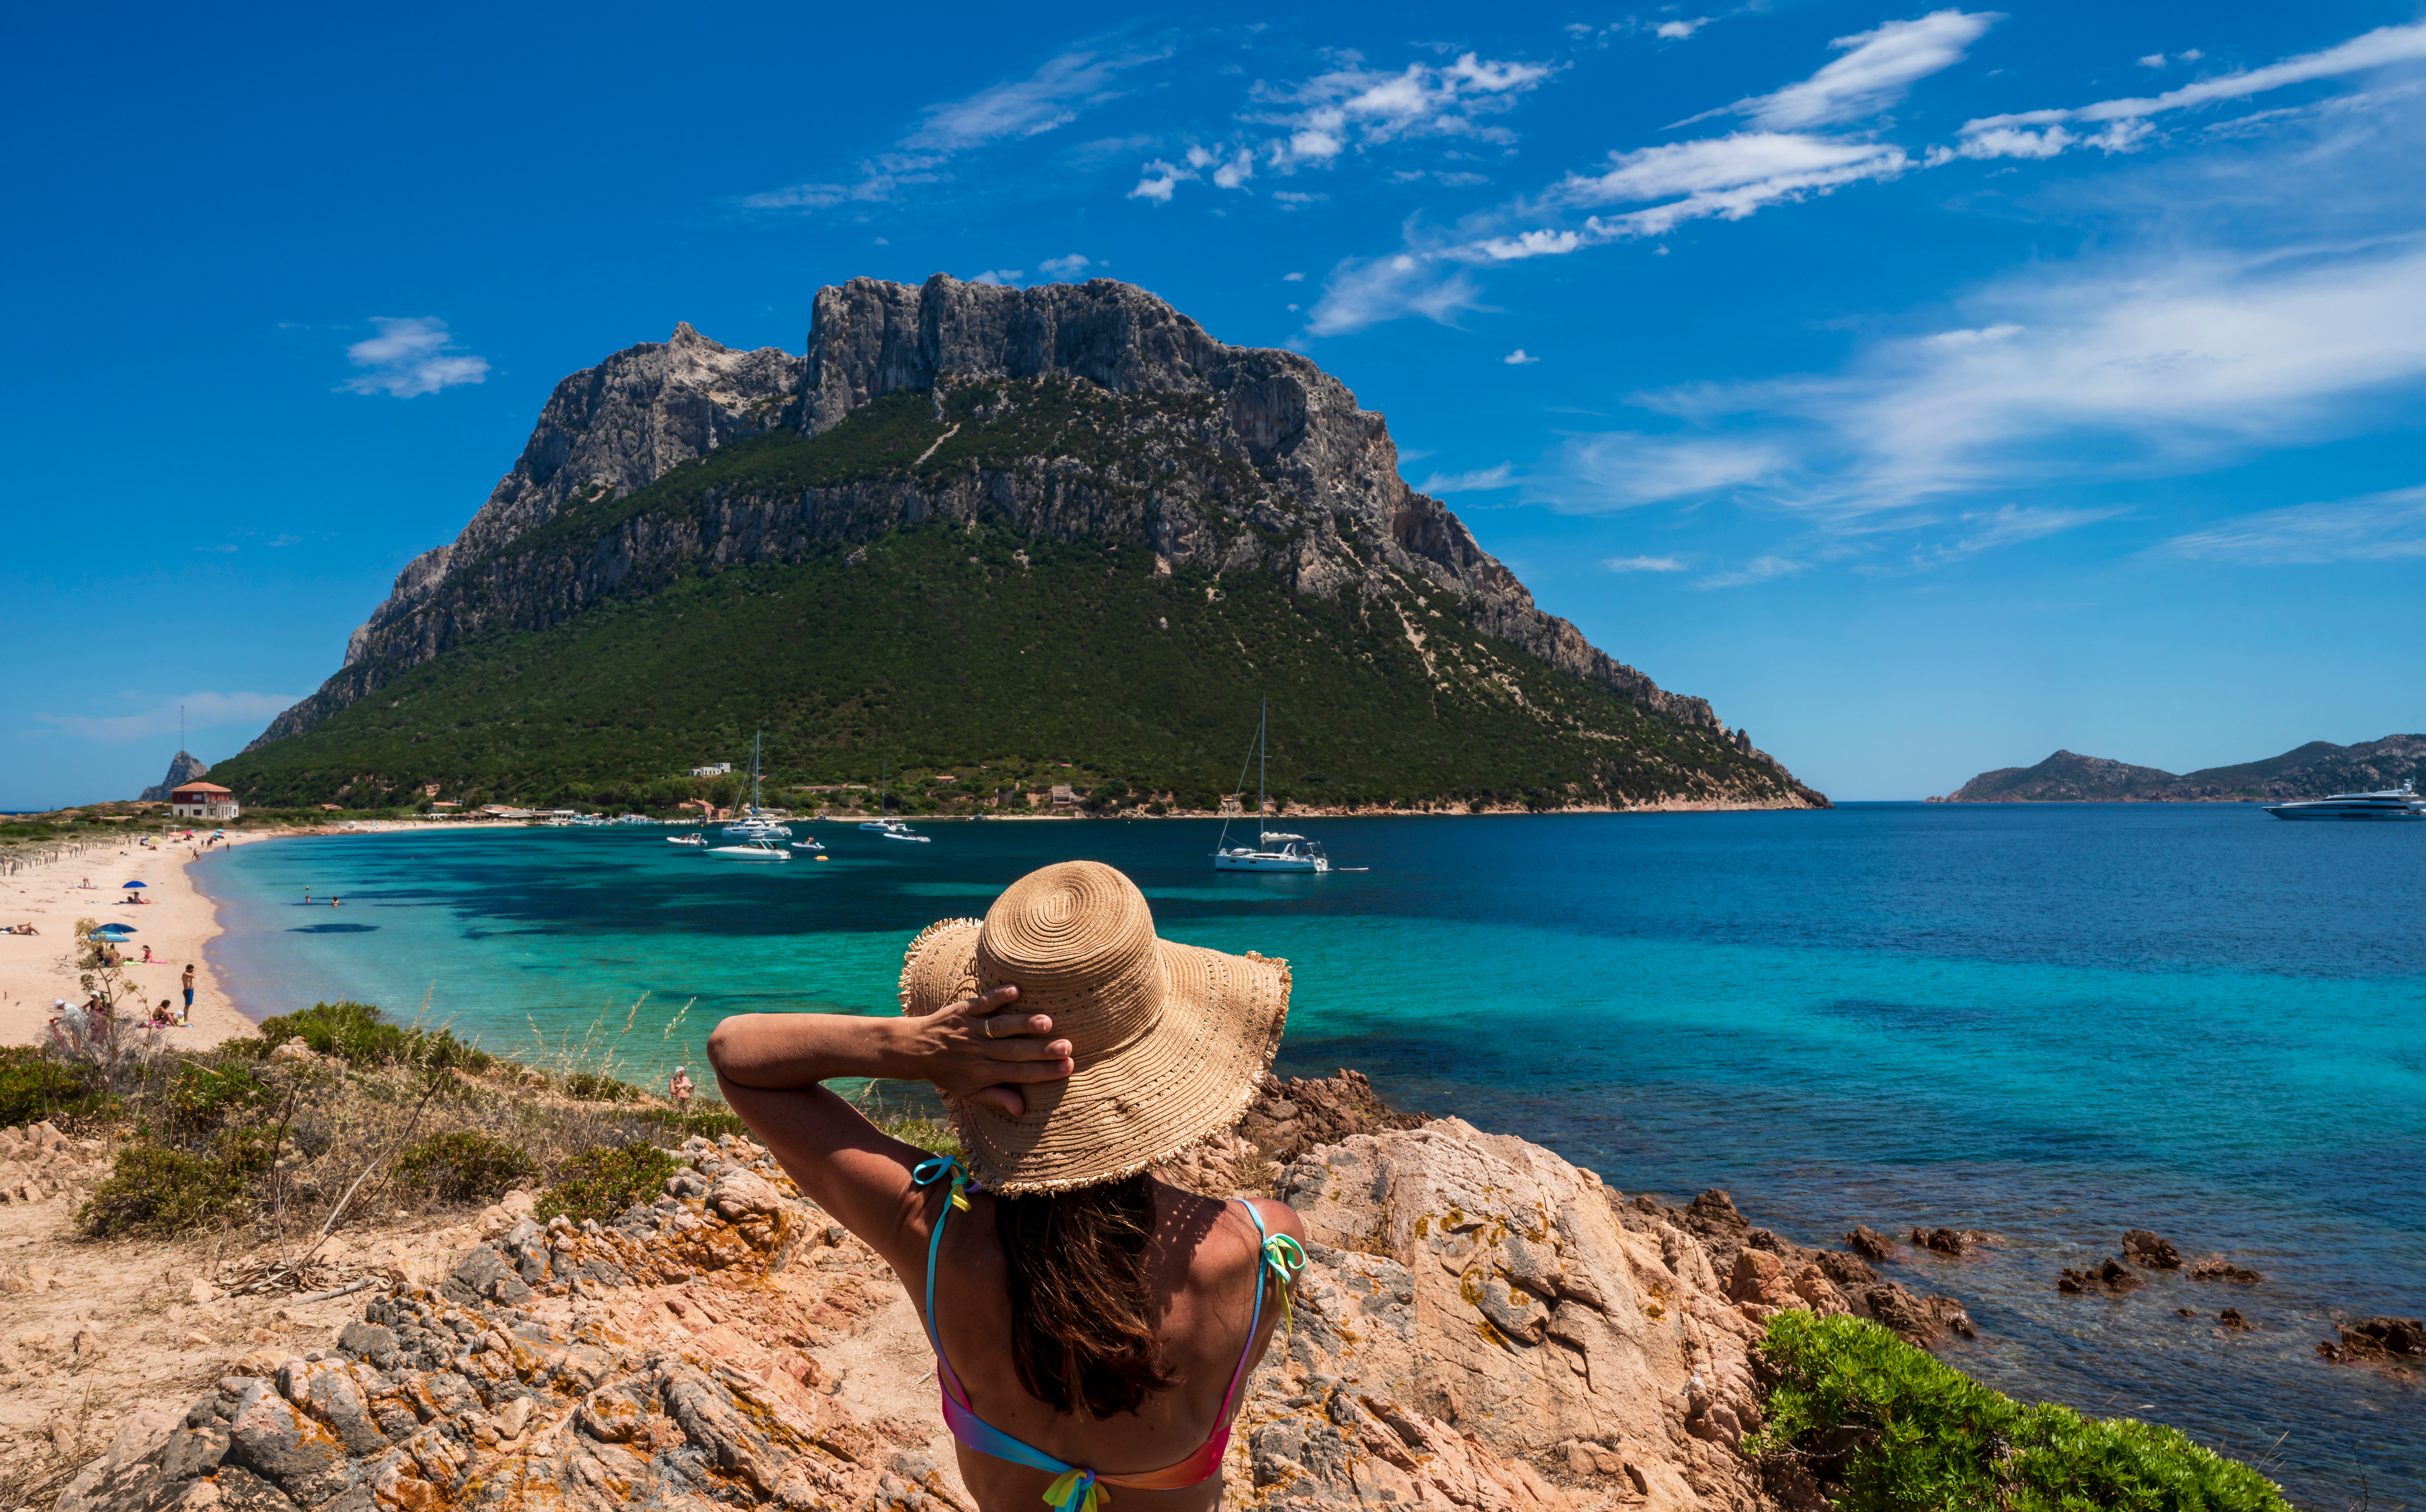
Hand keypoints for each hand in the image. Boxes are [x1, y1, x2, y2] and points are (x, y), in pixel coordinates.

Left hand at [899, 985, 1073, 1115]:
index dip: (1043, 1072)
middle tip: (1067, 1047)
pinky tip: (1016, 990)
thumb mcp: (969, 1092)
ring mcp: (971, 1030)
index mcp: (983, 1073)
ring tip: (1048, 1022)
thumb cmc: (948, 1072)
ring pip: (1000, 1027)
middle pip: (1014, 1051)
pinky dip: (998, 996)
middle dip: (1042, 1050)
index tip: (1068, 1067)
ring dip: (1024, 1024)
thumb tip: (1023, 1110)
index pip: (1018, 1074)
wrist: (915, 1049)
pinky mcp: (963, 1010)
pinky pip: (982, 1003)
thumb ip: (997, 1099)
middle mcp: (979, 1052)